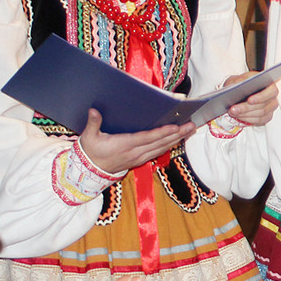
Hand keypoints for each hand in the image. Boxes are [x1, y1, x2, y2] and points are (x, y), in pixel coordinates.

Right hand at [78, 109, 192, 174]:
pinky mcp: (140, 160)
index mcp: (124, 145)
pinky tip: (178, 139)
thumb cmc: (91, 151)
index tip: (176, 127)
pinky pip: (158, 152)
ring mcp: (139, 157)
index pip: (147, 138)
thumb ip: (93, 123)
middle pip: (160, 143)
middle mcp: (135, 152)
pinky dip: (170, 145)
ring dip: (177, 139)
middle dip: (177, 134)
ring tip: (190, 130)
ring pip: (162, 148)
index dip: (162, 133)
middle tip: (192, 125)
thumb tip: (93, 110)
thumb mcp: (88, 137)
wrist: (90, 170)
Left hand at [225, 74, 277, 126]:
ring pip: (260, 114)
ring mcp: (270, 108)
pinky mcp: (266, 117)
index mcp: (270, 85)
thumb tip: (238, 86)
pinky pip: (259, 121)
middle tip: (233, 109)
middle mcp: (273, 98)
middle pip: (263, 106)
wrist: (241, 90)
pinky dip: (247, 119)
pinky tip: (238, 116)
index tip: (249, 100)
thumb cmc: (243, 83)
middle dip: (246, 108)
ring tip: (232, 112)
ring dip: (244, 114)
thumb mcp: (240, 78)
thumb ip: (241, 80)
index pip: (271, 92)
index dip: (260, 97)